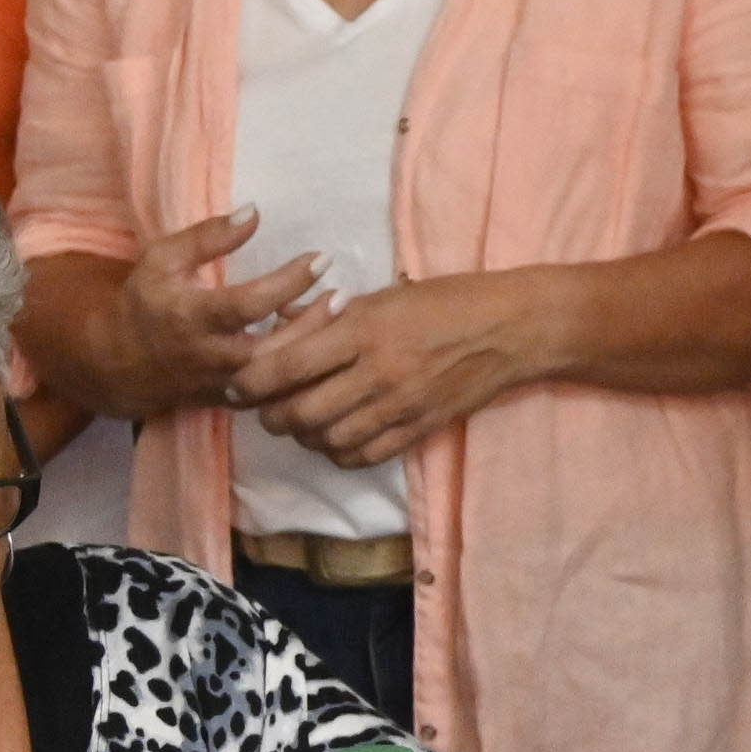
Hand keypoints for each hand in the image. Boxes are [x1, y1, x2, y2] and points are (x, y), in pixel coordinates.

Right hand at [109, 205, 323, 414]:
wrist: (120, 363)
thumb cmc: (147, 301)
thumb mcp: (164, 259)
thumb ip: (209, 236)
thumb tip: (255, 211)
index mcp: (191, 317)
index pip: (248, 304)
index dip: (288, 282)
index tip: (321, 259)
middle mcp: (209, 356)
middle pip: (271, 349)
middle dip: (311, 324)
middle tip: (342, 294)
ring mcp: (222, 384)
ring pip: (278, 379)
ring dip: (312, 350)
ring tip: (339, 318)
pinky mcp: (232, 403)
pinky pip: (275, 397)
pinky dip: (302, 375)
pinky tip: (323, 347)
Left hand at [227, 268, 565, 468]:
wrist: (513, 328)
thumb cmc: (447, 300)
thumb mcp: (385, 295)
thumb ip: (331, 319)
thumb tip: (278, 331)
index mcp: (364, 329)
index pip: (287, 365)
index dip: (250, 382)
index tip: (237, 385)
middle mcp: (378, 371)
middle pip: (300, 413)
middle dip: (273, 416)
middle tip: (268, 408)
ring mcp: (400, 405)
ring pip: (327, 440)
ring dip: (306, 436)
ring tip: (306, 421)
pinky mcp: (419, 428)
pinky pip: (363, 456)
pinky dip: (340, 452)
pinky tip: (339, 436)